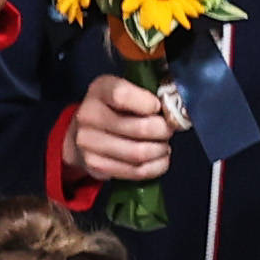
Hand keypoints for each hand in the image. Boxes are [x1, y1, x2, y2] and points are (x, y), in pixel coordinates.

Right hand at [62, 71, 178, 186]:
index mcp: (100, 90)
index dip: (148, 104)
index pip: (123, 96)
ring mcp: (89, 143)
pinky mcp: (96, 165)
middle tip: (168, 129)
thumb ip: (148, 93)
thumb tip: (175, 110)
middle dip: (163, 130)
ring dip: (160, 150)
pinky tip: (159, 158)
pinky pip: (135, 171)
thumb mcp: (126, 88)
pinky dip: (156, 166)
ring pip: (139, 153)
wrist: (85, 131)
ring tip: (163, 145)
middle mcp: (89, 115)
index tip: (159, 107)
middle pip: (139, 128)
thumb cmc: (115, 107)